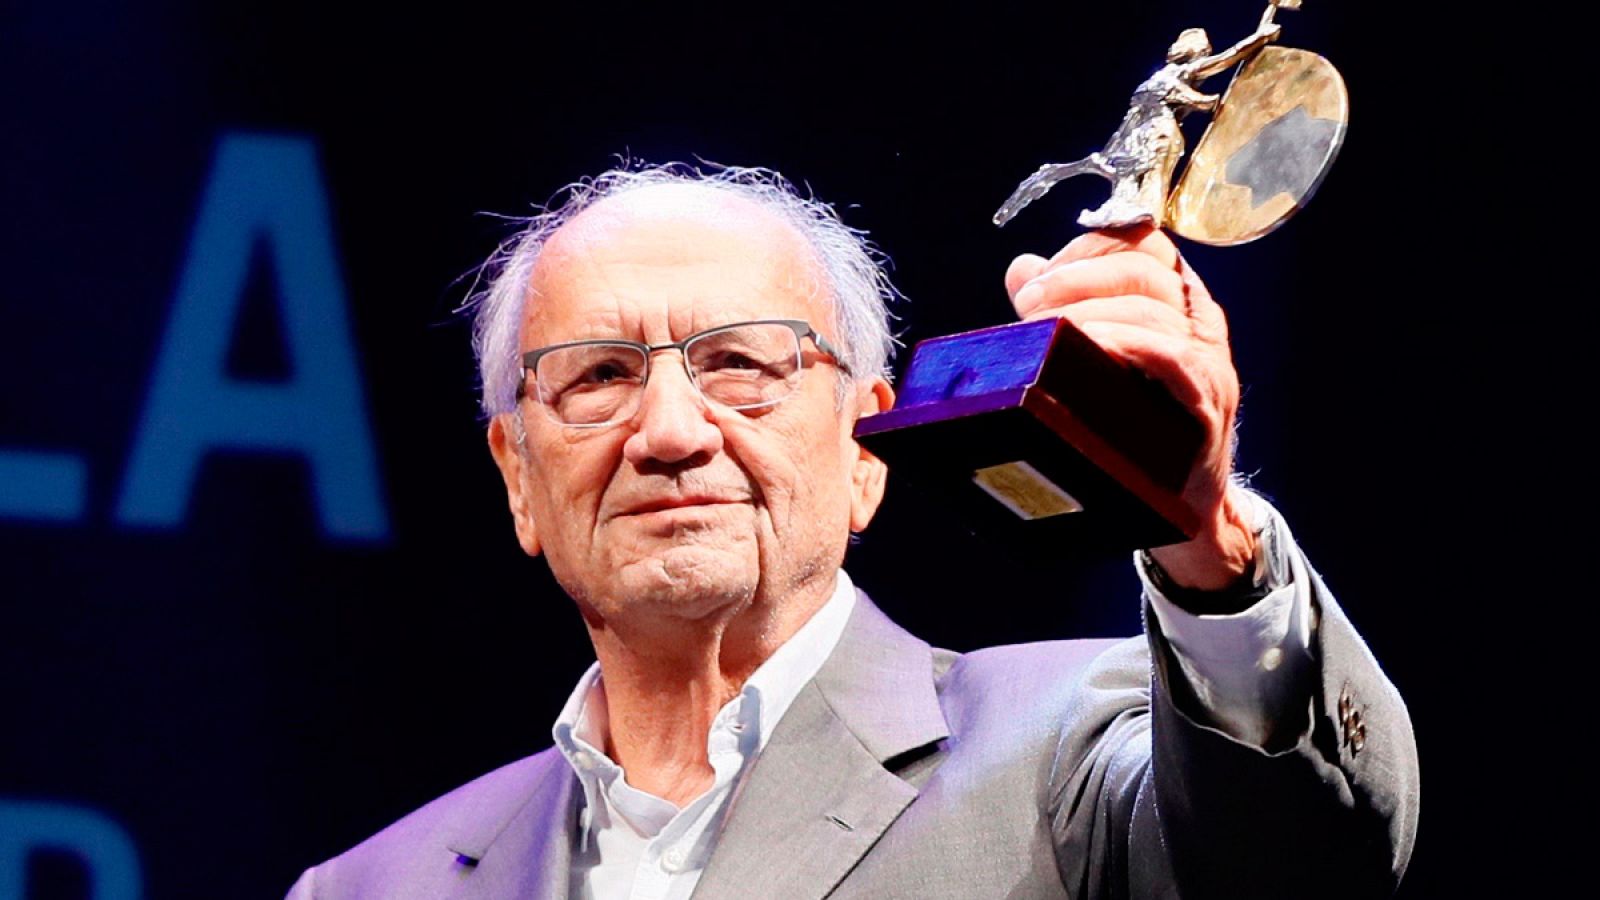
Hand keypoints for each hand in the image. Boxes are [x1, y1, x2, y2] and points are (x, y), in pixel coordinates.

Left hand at [1004, 225, 1256, 589]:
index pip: (1144, 241)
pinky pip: (1169, 355)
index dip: (1088, 246)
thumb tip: (1020, 268)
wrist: (1180, 503)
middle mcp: (1202, 323)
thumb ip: (1065, 308)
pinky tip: (1085, 348)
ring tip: (1040, 330)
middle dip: (1075, 276)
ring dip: (1086, 311)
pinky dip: (1123, 343)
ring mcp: (1209, 361)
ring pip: (1152, 308)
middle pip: (1144, 266)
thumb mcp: (1100, 359)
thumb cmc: (1136, 428)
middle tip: (1027, 304)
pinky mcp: (1205, 402)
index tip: (1039, 275)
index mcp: (1179, 301)